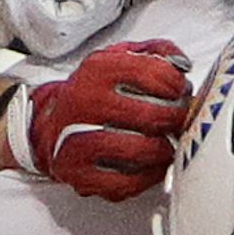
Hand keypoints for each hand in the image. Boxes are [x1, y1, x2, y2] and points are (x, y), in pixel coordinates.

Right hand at [0, 38, 192, 198]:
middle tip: (179, 120)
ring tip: (167, 143)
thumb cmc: (96, 92)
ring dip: (164, 149)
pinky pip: (127, 182)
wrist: (51, 123)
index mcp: (96, 69)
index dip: (176, 84)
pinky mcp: (78, 173)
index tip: (179, 90)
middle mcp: (83, 101)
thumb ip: (155, 52)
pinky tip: (152, 164)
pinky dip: (149, 176)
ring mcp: (76, 139)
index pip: (152, 73)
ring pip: (139, 149)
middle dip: (176, 119)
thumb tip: (182, 65)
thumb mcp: (119, 60)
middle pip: (150, 114)